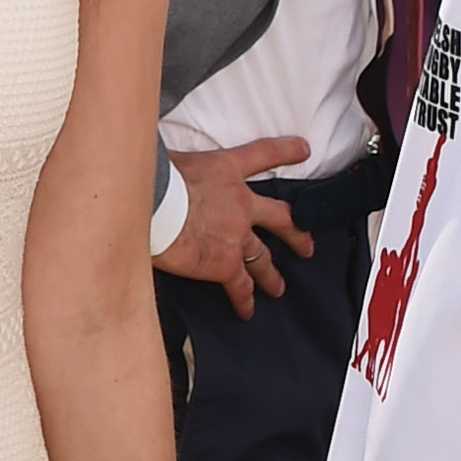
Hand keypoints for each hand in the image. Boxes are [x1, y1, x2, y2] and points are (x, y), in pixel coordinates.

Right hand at [155, 136, 314, 317]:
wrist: (154, 205)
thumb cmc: (154, 177)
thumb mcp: (173, 159)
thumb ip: (179, 167)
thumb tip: (159, 166)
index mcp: (226, 169)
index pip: (263, 154)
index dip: (286, 151)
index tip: (304, 150)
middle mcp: (240, 202)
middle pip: (279, 217)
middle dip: (295, 234)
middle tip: (306, 246)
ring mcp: (237, 235)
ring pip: (262, 258)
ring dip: (271, 275)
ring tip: (277, 288)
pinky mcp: (226, 264)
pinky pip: (240, 286)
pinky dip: (244, 299)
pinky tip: (245, 310)